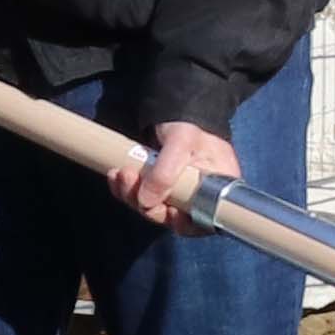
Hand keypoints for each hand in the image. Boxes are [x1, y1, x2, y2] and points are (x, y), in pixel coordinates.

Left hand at [111, 120, 240, 225]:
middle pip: (173, 217)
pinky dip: (126, 190)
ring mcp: (179, 195)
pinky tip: (116, 176)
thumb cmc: (190, 126)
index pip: (203, 219)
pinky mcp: (160, 189)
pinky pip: (142, 198)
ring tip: (119, 173)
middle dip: (147, 204)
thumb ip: (166, 173)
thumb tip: (146, 203)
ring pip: (154, 208)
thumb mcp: (181, 143)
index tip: (168, 212)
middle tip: (129, 179)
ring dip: (132, 195)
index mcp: (218, 190)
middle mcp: (201, 198)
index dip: (183, 222)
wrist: (177, 111)